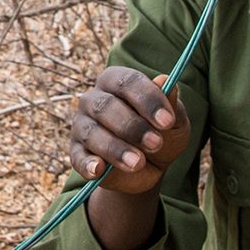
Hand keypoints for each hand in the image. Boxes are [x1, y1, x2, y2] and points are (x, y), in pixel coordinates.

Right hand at [70, 67, 190, 195]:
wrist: (149, 167)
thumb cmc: (161, 133)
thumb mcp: (173, 121)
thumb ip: (169, 102)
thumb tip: (164, 80)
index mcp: (116, 81)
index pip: (127, 82)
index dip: (148, 99)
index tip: (167, 121)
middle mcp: (93, 99)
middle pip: (106, 106)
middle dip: (133, 126)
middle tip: (156, 143)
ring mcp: (82, 126)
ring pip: (92, 133)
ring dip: (115, 148)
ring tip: (138, 162)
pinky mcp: (77, 152)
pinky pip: (77, 157)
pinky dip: (87, 164)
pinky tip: (98, 170)